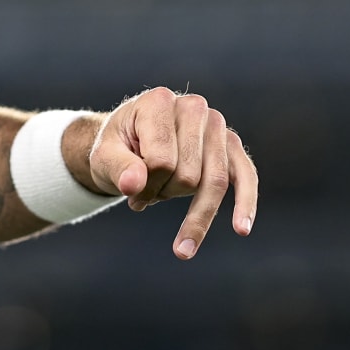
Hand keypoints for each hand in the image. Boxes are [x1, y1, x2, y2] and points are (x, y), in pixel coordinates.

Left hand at [86, 87, 255, 259]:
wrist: (129, 141)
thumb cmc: (116, 147)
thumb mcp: (103, 155)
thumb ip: (117, 167)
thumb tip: (134, 185)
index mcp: (159, 101)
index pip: (161, 160)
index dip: (145, 185)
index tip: (130, 191)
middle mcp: (193, 107)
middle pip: (187, 175)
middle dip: (164, 195)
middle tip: (143, 197)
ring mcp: (217, 126)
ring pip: (214, 183)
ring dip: (194, 215)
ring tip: (181, 248)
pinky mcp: (232, 147)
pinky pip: (245, 176)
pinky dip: (245, 204)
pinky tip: (241, 228)